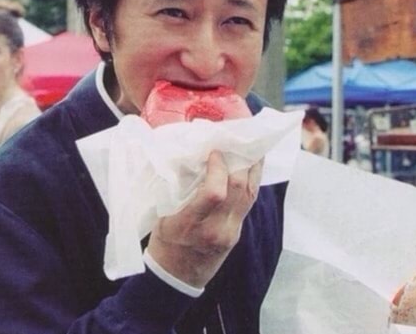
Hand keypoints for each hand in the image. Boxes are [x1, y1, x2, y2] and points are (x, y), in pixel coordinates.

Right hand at [147, 151, 262, 287]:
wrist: (176, 277)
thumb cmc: (164, 242)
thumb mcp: (164, 215)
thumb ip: (178, 188)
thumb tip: (191, 154)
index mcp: (191, 225)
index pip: (215, 193)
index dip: (218, 168)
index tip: (213, 150)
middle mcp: (217, 229)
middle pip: (240, 189)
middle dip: (240, 159)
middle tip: (235, 138)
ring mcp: (231, 231)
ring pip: (250, 193)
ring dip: (251, 166)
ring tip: (249, 144)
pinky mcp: (238, 231)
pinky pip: (249, 200)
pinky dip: (250, 179)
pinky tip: (249, 164)